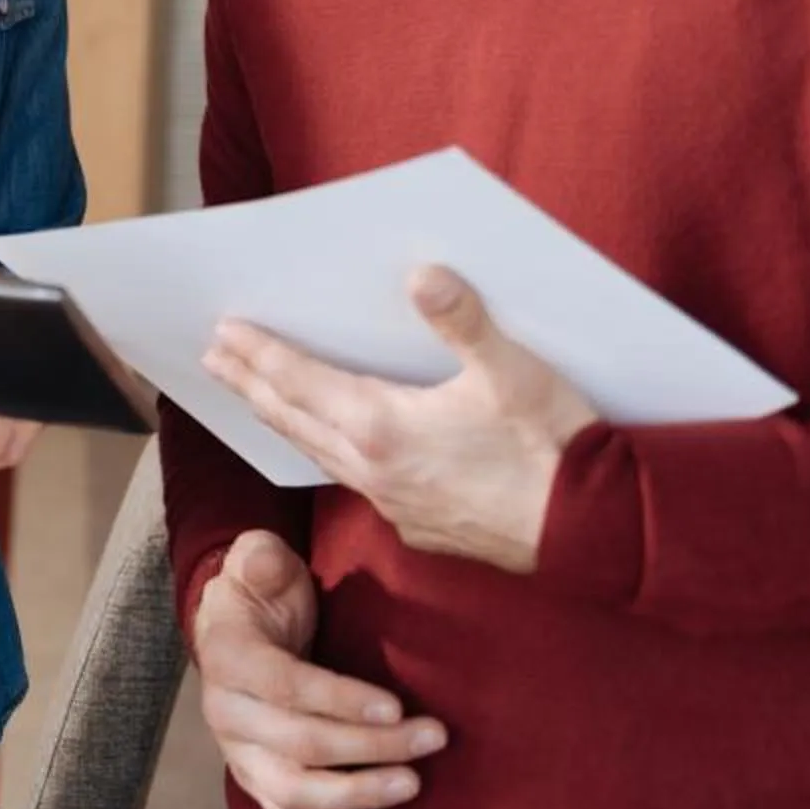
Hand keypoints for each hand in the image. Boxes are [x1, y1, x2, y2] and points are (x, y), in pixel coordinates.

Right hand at [195, 530, 444, 808]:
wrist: (234, 633)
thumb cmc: (261, 595)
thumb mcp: (258, 561)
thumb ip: (262, 558)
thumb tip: (267, 562)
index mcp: (226, 657)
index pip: (284, 686)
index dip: (340, 699)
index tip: (396, 705)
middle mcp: (225, 713)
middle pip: (299, 743)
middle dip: (370, 745)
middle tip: (432, 737)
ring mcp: (239, 755)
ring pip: (294, 790)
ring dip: (357, 793)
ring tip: (413, 783)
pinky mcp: (256, 782)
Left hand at [206, 266, 597, 573]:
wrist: (594, 533)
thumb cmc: (556, 450)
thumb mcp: (513, 372)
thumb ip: (463, 320)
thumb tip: (422, 275)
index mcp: (383, 427)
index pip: (300, 382)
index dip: (259, 355)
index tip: (223, 333)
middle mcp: (374, 470)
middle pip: (294, 419)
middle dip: (252, 386)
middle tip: (214, 360)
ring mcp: (393, 503)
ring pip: (319, 454)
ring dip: (283, 421)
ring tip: (257, 399)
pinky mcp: (418, 526)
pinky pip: (353, 482)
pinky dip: (327, 454)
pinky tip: (333, 448)